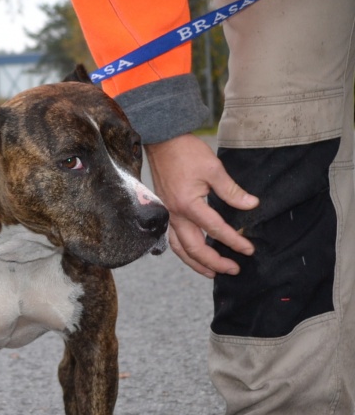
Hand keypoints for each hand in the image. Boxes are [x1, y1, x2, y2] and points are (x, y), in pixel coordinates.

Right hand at [145, 134, 258, 277]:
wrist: (162, 141)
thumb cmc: (186, 152)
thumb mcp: (214, 169)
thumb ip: (232, 191)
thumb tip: (251, 205)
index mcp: (189, 205)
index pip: (216, 230)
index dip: (234, 241)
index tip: (248, 249)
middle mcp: (176, 215)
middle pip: (195, 248)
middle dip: (215, 262)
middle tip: (233, 269)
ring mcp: (168, 215)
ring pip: (180, 249)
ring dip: (196, 263)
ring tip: (211, 273)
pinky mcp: (165, 213)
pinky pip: (172, 239)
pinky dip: (183, 251)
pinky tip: (192, 255)